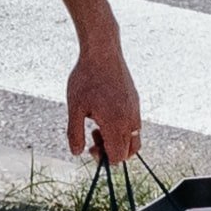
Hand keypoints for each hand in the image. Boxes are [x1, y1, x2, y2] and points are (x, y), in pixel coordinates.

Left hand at [65, 26, 143, 166]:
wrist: (102, 51)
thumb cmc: (86, 78)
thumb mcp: (75, 108)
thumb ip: (75, 133)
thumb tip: (77, 153)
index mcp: (116, 123)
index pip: (118, 157)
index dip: (104, 158)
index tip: (91, 147)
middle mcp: (130, 119)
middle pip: (129, 152)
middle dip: (112, 151)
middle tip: (94, 136)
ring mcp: (135, 110)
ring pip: (134, 139)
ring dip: (118, 139)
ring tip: (99, 125)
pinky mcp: (135, 101)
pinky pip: (134, 124)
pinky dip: (122, 127)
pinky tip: (105, 113)